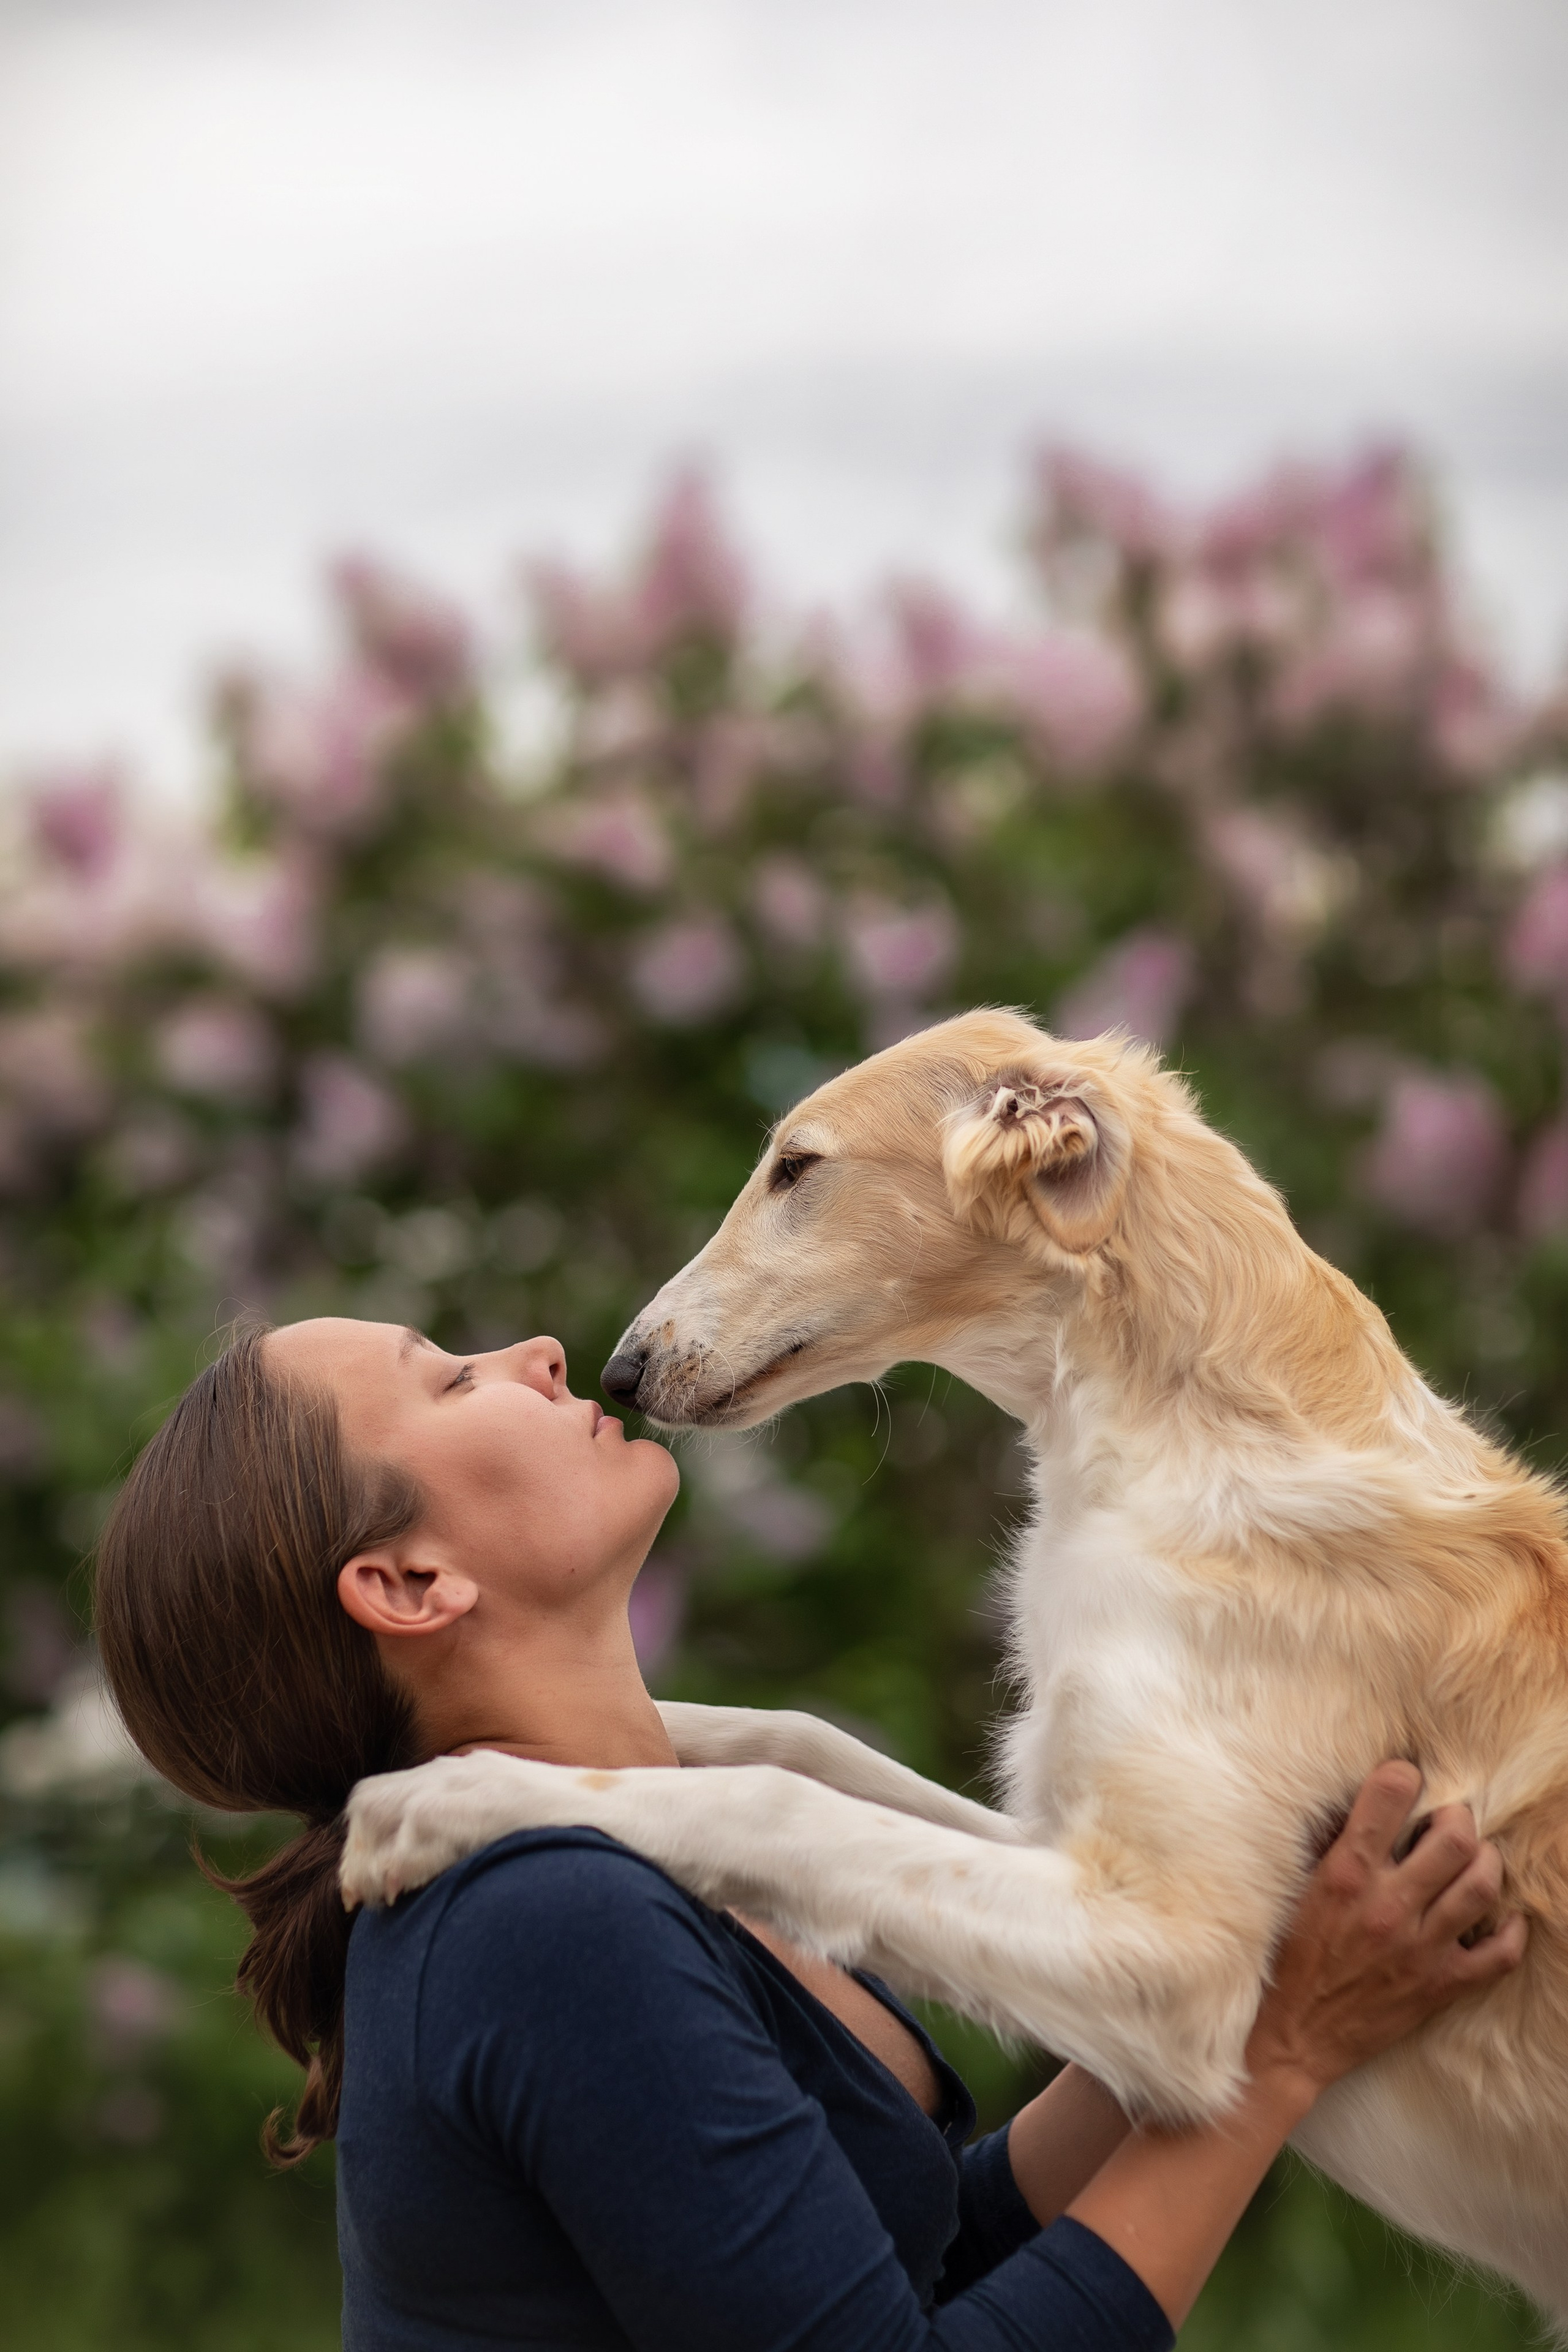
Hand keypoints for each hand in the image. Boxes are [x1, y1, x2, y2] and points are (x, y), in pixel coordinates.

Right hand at [1246, 1760, 1527, 2105]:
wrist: (1292, 2038)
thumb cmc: (1286, 1960)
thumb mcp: (1293, 1891)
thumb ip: (1325, 1845)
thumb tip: (1352, 1804)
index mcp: (1345, 1875)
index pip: (1388, 1796)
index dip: (1403, 1775)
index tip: (1405, 1778)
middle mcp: (1388, 1906)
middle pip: (1454, 1838)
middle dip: (1457, 1817)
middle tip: (1447, 1821)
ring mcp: (1420, 1948)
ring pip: (1482, 1885)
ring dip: (1486, 1861)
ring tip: (1473, 1858)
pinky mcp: (1441, 1985)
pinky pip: (1500, 1954)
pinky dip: (1511, 1930)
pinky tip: (1501, 1917)